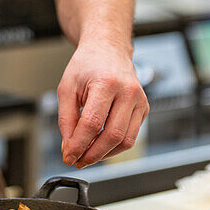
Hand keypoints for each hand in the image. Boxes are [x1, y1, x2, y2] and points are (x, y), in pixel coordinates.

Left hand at [57, 42, 148, 167]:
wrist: (108, 49)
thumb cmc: (88, 64)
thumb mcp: (67, 87)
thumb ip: (66, 119)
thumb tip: (68, 146)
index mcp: (106, 83)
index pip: (92, 123)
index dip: (79, 144)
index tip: (68, 155)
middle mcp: (128, 92)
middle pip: (112, 135)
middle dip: (92, 154)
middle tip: (77, 161)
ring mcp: (139, 100)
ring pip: (125, 140)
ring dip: (104, 154)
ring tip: (86, 156)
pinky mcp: (144, 108)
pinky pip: (131, 136)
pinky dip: (115, 146)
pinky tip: (100, 146)